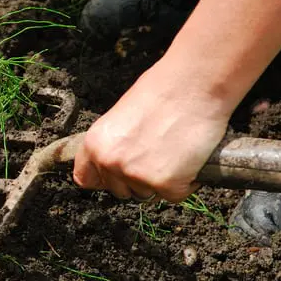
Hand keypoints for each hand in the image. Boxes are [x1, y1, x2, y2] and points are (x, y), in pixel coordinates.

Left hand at [73, 65, 230, 202]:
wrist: (194, 84)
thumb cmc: (163, 92)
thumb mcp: (121, 117)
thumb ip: (113, 143)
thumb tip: (115, 163)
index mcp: (94, 144)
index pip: (85, 179)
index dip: (105, 178)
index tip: (118, 174)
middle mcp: (110, 162)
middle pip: (120, 191)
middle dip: (138, 179)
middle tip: (157, 153)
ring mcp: (136, 175)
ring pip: (147, 194)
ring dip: (162, 180)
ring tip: (174, 150)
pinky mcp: (166, 184)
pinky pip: (175, 195)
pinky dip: (186, 182)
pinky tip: (189, 157)